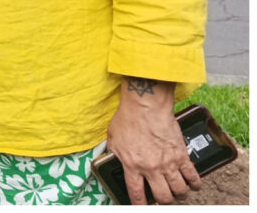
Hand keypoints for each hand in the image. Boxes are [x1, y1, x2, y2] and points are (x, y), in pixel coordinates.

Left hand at [107, 80, 196, 204]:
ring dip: (179, 195)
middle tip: (163, 199)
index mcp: (132, 165)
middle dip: (164, 202)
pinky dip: (195, 184)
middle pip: (163, 197)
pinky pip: (193, 177)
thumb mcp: (113, 139)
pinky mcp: (182, 156)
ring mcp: (169, 163)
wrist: (145, 105)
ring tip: (177, 192)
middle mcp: (152, 168)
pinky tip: (192, 184)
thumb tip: (114, 162)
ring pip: (180, 191)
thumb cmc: (127, 118)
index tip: (142, 207)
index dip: (140, 205)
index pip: (137, 194)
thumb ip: (116, 154)